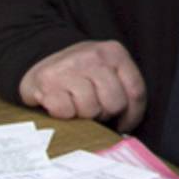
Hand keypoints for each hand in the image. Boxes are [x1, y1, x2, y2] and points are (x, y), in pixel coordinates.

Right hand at [18, 39, 146, 131]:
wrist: (42, 59)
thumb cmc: (80, 73)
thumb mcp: (106, 70)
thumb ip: (121, 88)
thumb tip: (127, 126)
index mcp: (114, 52)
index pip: (136, 91)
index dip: (132, 115)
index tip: (124, 124)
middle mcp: (94, 56)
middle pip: (115, 103)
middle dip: (105, 113)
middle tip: (94, 110)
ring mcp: (70, 67)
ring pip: (91, 110)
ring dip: (83, 115)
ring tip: (76, 106)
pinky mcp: (47, 82)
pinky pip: (66, 112)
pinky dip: (63, 115)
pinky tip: (61, 105)